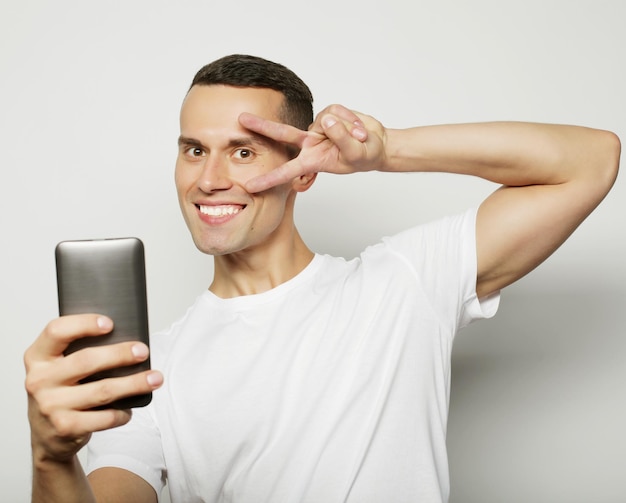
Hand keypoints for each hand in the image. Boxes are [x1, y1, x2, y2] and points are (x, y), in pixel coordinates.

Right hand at [24, 314, 162, 462]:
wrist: (45, 436)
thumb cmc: (60, 391)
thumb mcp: (59, 368)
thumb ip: (79, 352)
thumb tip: (126, 340)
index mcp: (38, 357)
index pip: (56, 331)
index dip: (83, 324)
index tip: (110, 323)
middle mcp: (39, 380)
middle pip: (86, 360)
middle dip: (120, 354)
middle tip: (143, 351)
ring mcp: (50, 406)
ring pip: (103, 390)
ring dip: (134, 383)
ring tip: (155, 378)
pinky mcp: (65, 427)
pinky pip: (104, 417)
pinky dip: (122, 412)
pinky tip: (130, 408)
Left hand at [240, 104, 387, 191]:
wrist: (377, 144)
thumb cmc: (365, 156)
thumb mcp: (356, 152)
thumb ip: (342, 138)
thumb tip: (326, 121)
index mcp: (313, 160)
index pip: (287, 171)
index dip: (269, 179)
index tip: (250, 187)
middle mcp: (311, 143)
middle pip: (284, 134)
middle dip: (263, 126)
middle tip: (241, 119)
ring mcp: (319, 128)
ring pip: (325, 120)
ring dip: (347, 128)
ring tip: (360, 137)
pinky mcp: (328, 114)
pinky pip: (337, 111)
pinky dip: (352, 119)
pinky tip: (359, 128)